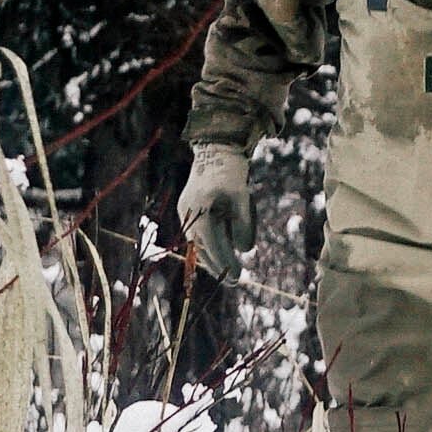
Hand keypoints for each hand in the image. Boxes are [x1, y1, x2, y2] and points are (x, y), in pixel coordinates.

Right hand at [177, 144, 253, 281]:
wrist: (215, 149)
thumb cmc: (231, 172)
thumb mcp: (242, 198)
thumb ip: (243, 224)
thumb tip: (245, 250)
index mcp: (199, 211)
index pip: (212, 245)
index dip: (225, 262)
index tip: (237, 276)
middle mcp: (188, 214)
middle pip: (202, 248)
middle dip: (217, 265)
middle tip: (234, 281)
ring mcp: (186, 211)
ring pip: (199, 242)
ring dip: (213, 256)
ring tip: (228, 271)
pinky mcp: (189, 209)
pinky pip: (199, 233)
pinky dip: (211, 243)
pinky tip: (222, 252)